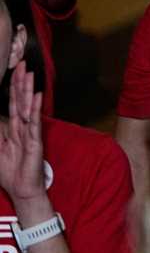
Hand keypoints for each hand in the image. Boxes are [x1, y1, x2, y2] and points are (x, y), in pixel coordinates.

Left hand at [0, 61, 45, 203]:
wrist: (22, 190)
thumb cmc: (10, 171)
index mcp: (12, 129)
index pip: (11, 103)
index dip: (12, 87)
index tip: (13, 71)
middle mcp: (21, 127)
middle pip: (19, 101)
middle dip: (19, 82)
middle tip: (21, 63)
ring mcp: (29, 133)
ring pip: (27, 108)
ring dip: (27, 90)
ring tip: (29, 74)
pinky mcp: (34, 142)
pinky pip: (33, 122)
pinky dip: (35, 109)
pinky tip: (36, 96)